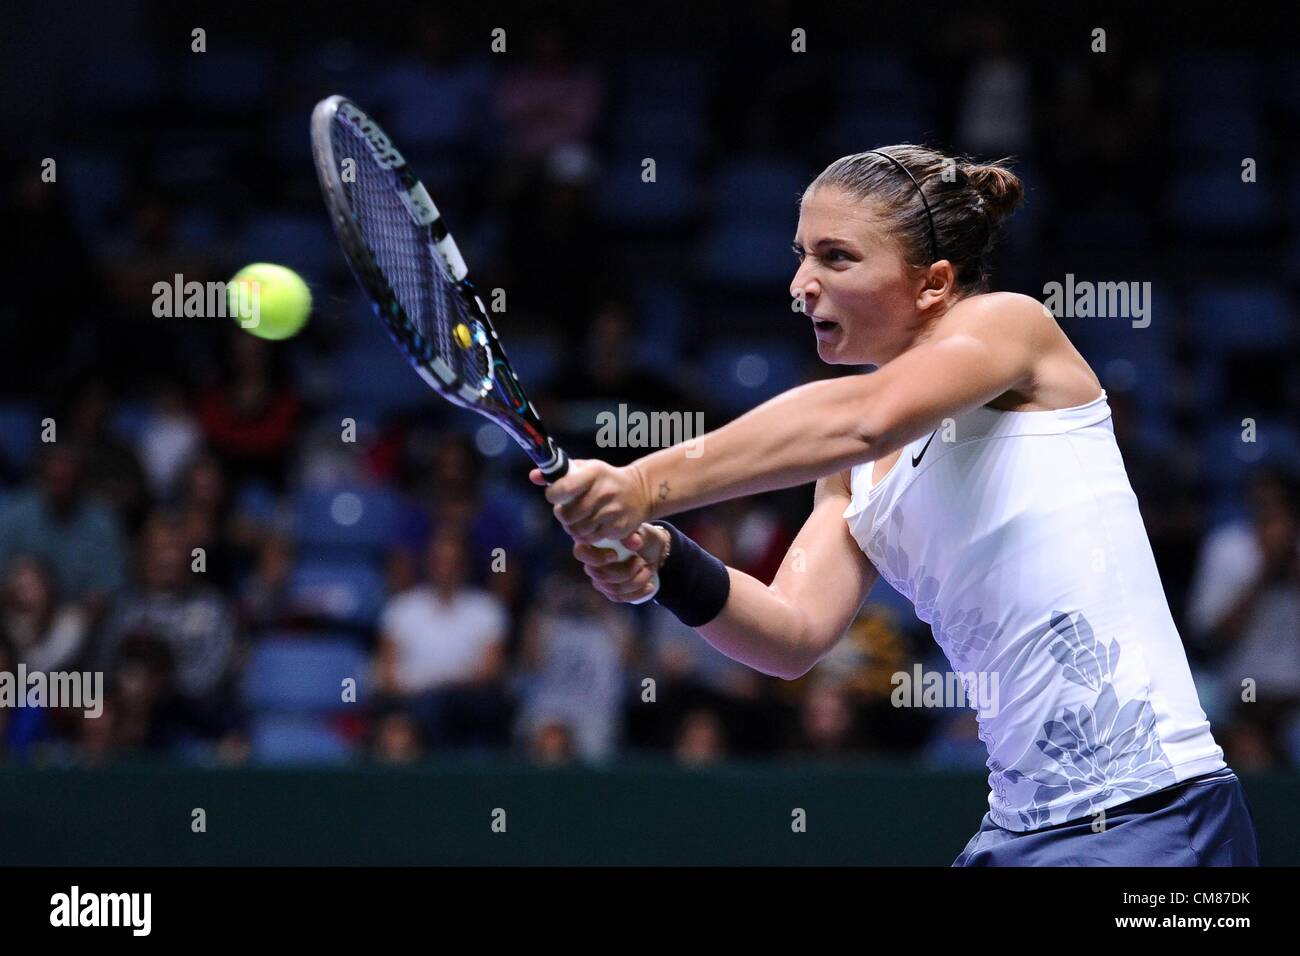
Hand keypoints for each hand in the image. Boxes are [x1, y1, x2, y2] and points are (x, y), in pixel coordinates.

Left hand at [528, 459, 650, 544]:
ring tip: (578, 519)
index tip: (555, 495)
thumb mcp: (585, 469)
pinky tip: (590, 526)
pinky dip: (586, 536)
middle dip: (563, 515)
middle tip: (567, 511)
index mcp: (594, 473)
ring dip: (573, 528)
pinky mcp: (619, 527)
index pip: (563, 488)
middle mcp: (605, 491)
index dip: (553, 494)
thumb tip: (534, 476)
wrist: (639, 491)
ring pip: (578, 530)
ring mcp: (613, 511)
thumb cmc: (604, 479)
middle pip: (568, 515)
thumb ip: (559, 472)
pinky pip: (592, 539)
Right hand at [572, 524, 668, 603]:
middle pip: (600, 575)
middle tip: (640, 561)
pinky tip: (649, 586)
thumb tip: (634, 542)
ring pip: (612, 589)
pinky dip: (637, 593)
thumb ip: (636, 534)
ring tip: (648, 569)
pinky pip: (619, 598)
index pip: (581, 553)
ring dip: (635, 581)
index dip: (596, 558)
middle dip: (625, 571)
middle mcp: (592, 563)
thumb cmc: (643, 538)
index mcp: (593, 543)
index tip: (615, 555)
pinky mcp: (610, 592)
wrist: (654, 552)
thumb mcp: (641, 532)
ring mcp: (600, 580)